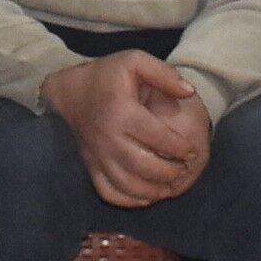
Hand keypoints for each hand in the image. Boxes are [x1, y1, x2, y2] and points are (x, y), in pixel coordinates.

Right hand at [44, 51, 210, 207]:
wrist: (69, 92)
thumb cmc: (106, 76)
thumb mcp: (134, 61)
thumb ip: (164, 74)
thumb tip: (190, 93)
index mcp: (122, 112)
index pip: (157, 137)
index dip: (180, 148)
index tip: (191, 150)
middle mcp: (108, 138)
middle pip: (143, 166)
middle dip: (169, 172)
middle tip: (183, 169)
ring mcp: (97, 156)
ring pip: (127, 184)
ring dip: (153, 191)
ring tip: (170, 186)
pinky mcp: (90, 166)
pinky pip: (108, 192)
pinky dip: (128, 200)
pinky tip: (145, 196)